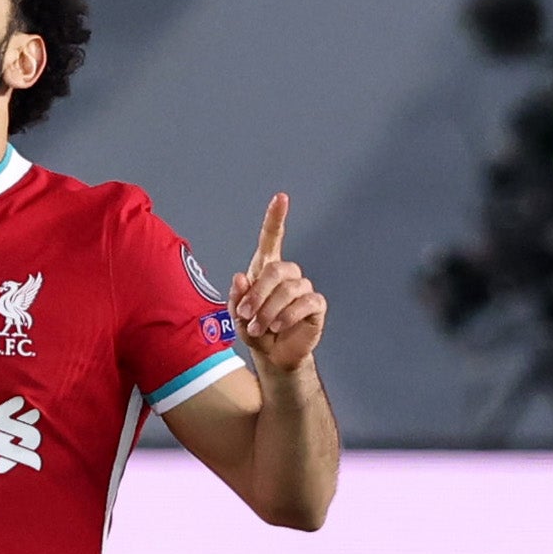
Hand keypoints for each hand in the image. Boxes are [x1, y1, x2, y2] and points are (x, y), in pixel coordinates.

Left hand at [228, 194, 327, 373]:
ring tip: (258, 328)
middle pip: (277, 270)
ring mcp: (303, 288)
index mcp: (265, 269)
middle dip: (258, 294)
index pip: (272, 238)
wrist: (273, 356)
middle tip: (246, 315)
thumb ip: (237, 298)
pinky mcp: (316, 305)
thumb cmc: (255, 330)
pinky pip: (306, 303)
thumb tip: (240, 277)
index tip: (281, 198)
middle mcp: (287, 274)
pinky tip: (278, 327)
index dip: (276, 218)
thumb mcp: (238, 316)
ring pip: (289, 289)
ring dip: (269, 311)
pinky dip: (288, 316)